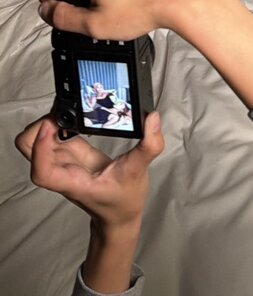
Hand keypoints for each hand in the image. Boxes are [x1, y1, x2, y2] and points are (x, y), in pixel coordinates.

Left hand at [15, 111, 163, 229]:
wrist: (118, 216)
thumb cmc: (123, 202)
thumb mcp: (139, 173)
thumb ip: (148, 147)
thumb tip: (152, 119)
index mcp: (72, 181)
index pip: (42, 171)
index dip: (40, 148)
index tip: (52, 126)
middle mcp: (61, 169)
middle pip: (27, 149)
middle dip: (38, 127)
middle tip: (62, 113)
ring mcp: (62, 160)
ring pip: (35, 138)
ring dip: (47, 120)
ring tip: (70, 109)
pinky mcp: (68, 152)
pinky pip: (52, 133)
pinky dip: (58, 119)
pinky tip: (76, 112)